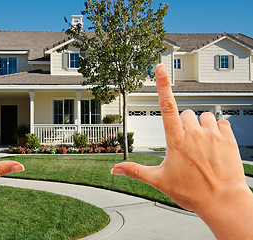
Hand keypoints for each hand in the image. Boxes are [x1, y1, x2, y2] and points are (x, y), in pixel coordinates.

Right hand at [111, 64, 252, 238]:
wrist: (223, 202)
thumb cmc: (191, 192)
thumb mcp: (159, 181)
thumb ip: (134, 171)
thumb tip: (114, 169)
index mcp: (176, 140)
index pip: (166, 105)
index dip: (162, 84)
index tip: (160, 67)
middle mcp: (194, 133)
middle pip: (186, 114)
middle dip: (183, 125)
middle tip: (186, 145)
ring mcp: (213, 134)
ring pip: (203, 116)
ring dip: (200, 126)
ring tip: (201, 145)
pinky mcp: (228, 138)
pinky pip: (221, 122)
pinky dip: (216, 130)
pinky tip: (214, 145)